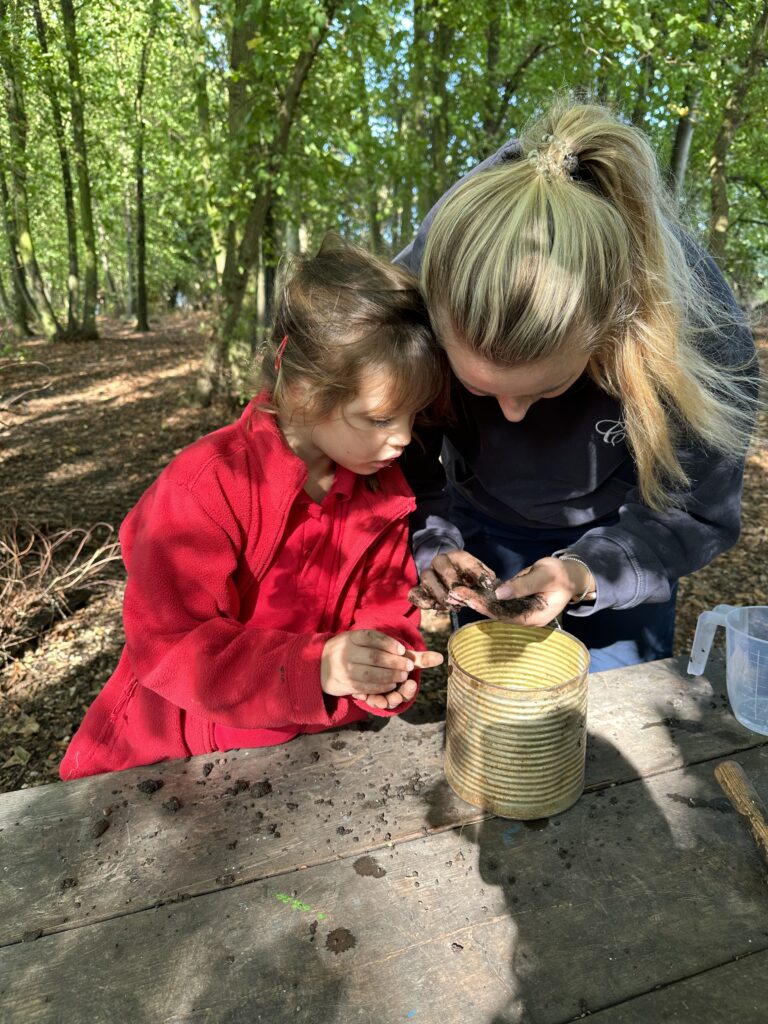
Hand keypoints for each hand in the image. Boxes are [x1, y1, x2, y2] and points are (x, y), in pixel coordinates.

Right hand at [321, 630, 442, 710]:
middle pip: (375, 657)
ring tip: (401, 677)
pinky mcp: (345, 683)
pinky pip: (366, 687)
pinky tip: (389, 686)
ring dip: (389, 677)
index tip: (404, 651)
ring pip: (371, 674)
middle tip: (408, 669)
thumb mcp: (371, 645)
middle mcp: (347, 651)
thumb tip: (440, 658)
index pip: (373, 637)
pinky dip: (380, 687)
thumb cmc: (355, 652)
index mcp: (353, 637)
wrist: (321, 665)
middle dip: (394, 664)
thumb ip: (403, 652)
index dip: (390, 644)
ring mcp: (344, 668)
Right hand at [409, 550, 491, 609]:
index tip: (488, 585)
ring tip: (453, 606)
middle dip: (455, 585)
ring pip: (427, 579)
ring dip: (441, 594)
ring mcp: (427, 575)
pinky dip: (422, 600)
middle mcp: (440, 562)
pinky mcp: (419, 589)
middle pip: (443, 568)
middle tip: (465, 599)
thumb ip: (488, 583)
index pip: (466, 560)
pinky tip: (435, 607)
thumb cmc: (470, 580)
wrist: (452, 580)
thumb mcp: (482, 578)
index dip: (477, 572)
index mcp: (457, 556)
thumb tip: (498, 592)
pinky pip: (414, 593)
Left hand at [409, 550, 548, 622]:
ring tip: (456, 592)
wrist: (571, 574)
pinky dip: (484, 597)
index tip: (469, 598)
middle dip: (476, 604)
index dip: (486, 608)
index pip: (506, 615)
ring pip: (495, 609)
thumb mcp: (544, 576)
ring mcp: (521, 612)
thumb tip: (499, 593)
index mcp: (535, 617)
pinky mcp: (517, 604)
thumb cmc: (561, 574)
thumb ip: (522, 585)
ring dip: (476, 601)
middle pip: (497, 614)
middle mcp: (526, 619)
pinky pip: (499, 603)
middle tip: (455, 594)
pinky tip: (469, 590)